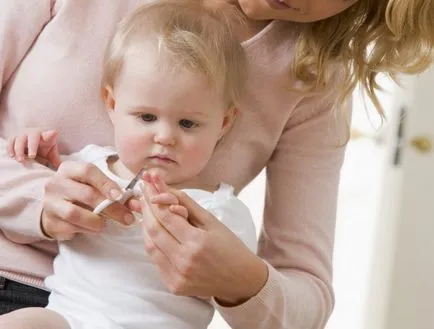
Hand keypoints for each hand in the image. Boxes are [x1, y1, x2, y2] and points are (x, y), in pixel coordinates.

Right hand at [8, 129, 61, 167]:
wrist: (31, 142)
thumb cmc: (44, 148)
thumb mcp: (51, 153)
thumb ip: (56, 160)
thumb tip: (64, 170)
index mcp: (46, 136)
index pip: (50, 134)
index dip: (51, 134)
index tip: (54, 133)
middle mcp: (35, 133)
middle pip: (33, 136)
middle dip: (32, 146)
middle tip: (32, 156)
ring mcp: (23, 133)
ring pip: (20, 139)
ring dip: (19, 149)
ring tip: (20, 160)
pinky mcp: (14, 136)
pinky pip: (10, 141)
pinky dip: (10, 148)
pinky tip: (11, 156)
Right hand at [41, 160, 139, 239]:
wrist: (54, 207)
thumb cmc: (80, 193)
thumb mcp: (94, 186)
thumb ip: (114, 192)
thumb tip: (136, 204)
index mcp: (68, 169)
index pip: (87, 171)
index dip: (106, 183)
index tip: (120, 196)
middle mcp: (56, 184)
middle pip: (86, 194)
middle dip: (110, 207)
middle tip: (126, 218)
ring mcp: (49, 203)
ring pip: (75, 213)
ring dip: (96, 221)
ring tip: (105, 224)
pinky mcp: (49, 222)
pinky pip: (71, 227)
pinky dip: (87, 230)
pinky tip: (93, 228)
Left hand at [140, 173, 267, 304]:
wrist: (242, 280)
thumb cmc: (231, 247)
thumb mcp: (212, 222)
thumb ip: (187, 205)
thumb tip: (165, 190)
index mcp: (197, 242)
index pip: (166, 216)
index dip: (153, 198)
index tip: (148, 185)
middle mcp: (184, 260)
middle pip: (154, 230)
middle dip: (146, 209)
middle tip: (143, 193)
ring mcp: (177, 276)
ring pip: (150, 247)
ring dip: (145, 227)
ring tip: (145, 210)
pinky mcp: (174, 286)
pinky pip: (156, 261)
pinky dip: (152, 244)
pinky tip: (153, 232)